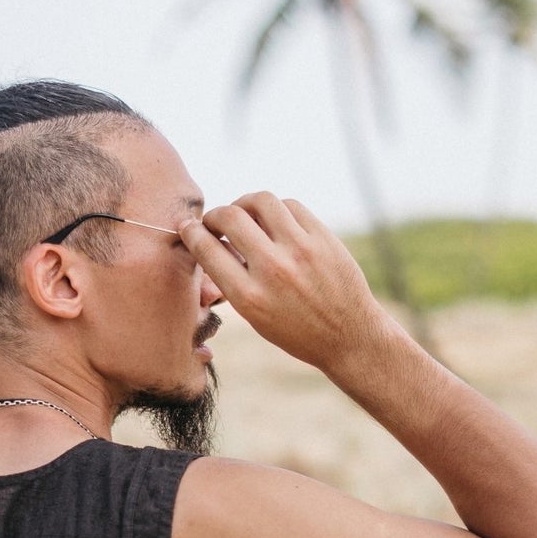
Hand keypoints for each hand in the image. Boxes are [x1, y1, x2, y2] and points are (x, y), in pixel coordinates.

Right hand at [177, 191, 393, 370]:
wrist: (348, 337)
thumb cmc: (295, 331)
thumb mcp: (254, 317)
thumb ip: (231, 281)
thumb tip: (210, 242)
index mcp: (249, 297)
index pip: (207, 249)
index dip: (191, 232)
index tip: (188, 227)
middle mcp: (273, 270)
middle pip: (230, 216)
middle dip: (214, 214)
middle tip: (216, 221)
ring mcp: (301, 250)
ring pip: (260, 200)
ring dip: (244, 203)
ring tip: (244, 214)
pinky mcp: (323, 238)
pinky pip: (290, 205)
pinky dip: (275, 209)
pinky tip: (273, 221)